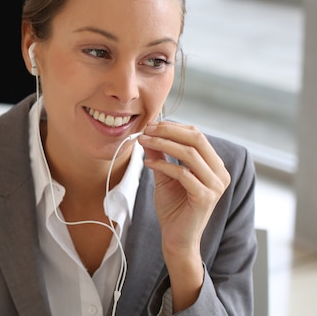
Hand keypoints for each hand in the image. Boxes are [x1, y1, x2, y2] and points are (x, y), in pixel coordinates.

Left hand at [138, 121, 230, 309]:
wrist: (177, 239)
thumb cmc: (173, 209)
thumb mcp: (164, 176)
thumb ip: (160, 156)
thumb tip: (148, 134)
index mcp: (214, 165)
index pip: (197, 135)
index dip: (173, 127)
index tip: (151, 124)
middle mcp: (220, 173)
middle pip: (196, 139)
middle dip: (168, 131)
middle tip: (147, 129)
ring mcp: (215, 186)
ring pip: (189, 153)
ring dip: (162, 144)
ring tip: (143, 142)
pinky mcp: (205, 197)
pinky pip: (183, 174)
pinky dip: (163, 165)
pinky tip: (147, 164)